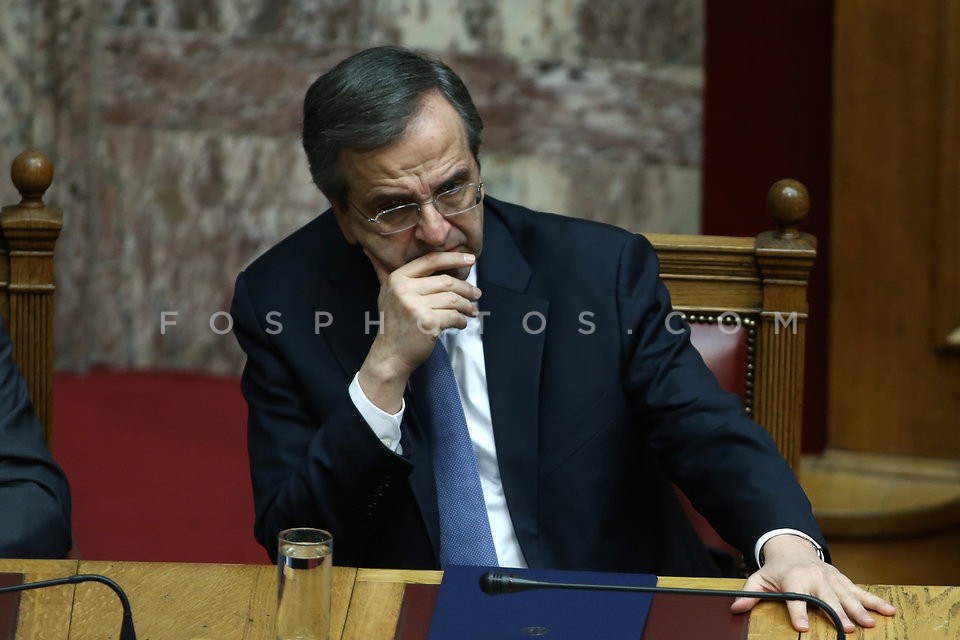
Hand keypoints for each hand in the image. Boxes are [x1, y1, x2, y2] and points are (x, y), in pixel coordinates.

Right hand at [357, 250, 480, 411]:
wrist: (390, 355)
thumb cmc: (393, 324)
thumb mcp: (386, 294)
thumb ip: (384, 272)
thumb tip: (370, 250)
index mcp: (398, 278)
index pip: (430, 261)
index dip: (453, 258)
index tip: (471, 259)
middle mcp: (405, 290)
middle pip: (446, 281)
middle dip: (466, 288)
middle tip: (476, 294)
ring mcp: (416, 307)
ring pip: (453, 299)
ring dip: (466, 305)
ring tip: (471, 310)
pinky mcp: (428, 323)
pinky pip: (454, 316)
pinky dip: (461, 320)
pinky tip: (461, 323)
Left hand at [729, 534, 895, 632]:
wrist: (793, 549)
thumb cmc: (776, 571)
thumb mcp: (759, 579)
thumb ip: (749, 594)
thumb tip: (735, 607)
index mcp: (793, 580)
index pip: (795, 599)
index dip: (797, 613)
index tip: (802, 627)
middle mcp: (814, 579)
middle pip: (826, 599)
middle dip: (836, 614)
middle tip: (846, 629)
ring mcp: (831, 580)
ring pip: (847, 597)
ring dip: (859, 611)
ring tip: (869, 624)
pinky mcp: (843, 580)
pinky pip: (861, 592)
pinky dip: (875, 601)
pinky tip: (889, 611)